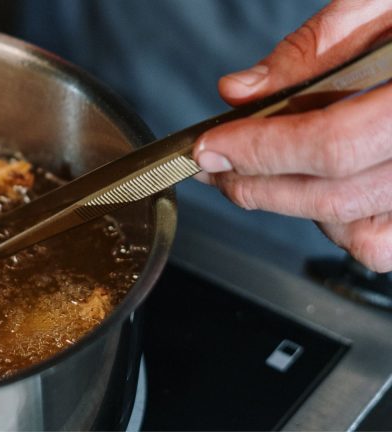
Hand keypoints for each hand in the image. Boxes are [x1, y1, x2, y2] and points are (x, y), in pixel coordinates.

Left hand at [193, 0, 391, 271]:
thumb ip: (319, 47)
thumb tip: (241, 91)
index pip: (333, 143)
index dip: (261, 151)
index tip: (209, 149)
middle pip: (338, 197)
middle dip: (258, 188)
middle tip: (216, 169)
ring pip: (362, 232)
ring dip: (298, 210)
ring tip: (262, 177)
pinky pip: (387, 244)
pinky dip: (345, 228)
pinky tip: (320, 193)